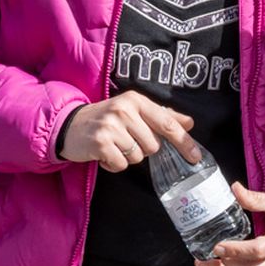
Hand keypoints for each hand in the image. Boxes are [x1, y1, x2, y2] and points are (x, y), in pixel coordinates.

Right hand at [57, 91, 198, 171]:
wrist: (69, 125)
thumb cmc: (106, 119)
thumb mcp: (132, 110)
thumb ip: (161, 116)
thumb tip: (189, 123)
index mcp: (135, 100)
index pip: (166, 123)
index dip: (184, 141)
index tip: (195, 156)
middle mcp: (124, 110)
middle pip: (153, 145)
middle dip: (142, 148)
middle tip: (125, 140)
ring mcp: (111, 126)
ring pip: (138, 157)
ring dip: (127, 157)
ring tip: (113, 145)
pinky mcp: (100, 143)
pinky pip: (121, 165)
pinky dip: (113, 164)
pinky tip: (104, 154)